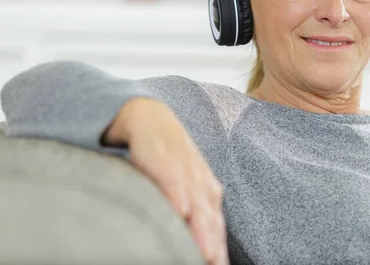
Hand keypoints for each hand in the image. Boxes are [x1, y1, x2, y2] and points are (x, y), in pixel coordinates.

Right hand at [105, 98, 228, 264]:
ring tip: (205, 252)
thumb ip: (192, 212)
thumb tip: (196, 245)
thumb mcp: (184, 185)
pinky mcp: (163, 158)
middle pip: (210, 219)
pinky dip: (177, 194)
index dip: (219, 248)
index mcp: (208, 190)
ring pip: (196, 203)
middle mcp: (201, 182)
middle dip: (213, 244)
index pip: (216, 225)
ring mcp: (185, 169)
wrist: (151, 118)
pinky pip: (173, 178)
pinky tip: (180, 210)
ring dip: (201, 228)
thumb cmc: (169, 158)